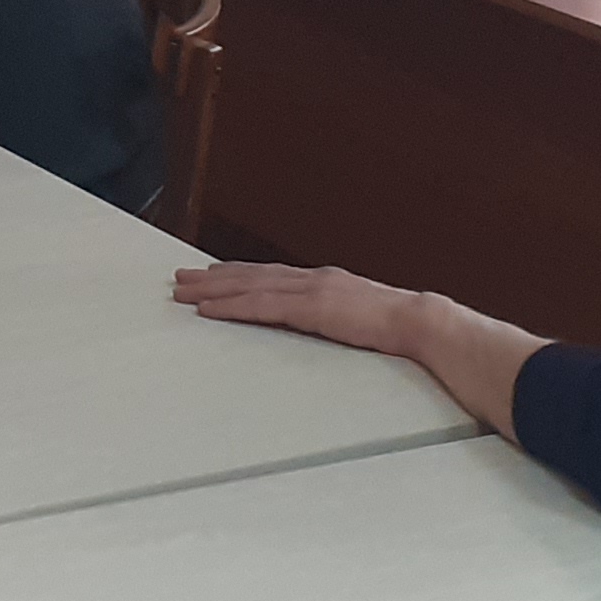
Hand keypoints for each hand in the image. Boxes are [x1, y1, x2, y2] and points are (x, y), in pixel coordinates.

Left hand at [171, 262, 425, 354]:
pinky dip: (231, 307)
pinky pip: (261, 307)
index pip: (270, 275)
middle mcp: (311, 278)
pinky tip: (208, 310)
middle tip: (180, 278)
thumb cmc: (396, 327)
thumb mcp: (358, 317)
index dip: (237, 274)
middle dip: (213, 277)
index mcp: (323, 281)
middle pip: (251, 275)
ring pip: (248, 286)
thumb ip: (337, 316)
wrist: (420, 322)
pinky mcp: (310, 309)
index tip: (211, 274)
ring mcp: (310, 290)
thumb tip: (324, 325)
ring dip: (212, 289)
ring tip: (182, 292)